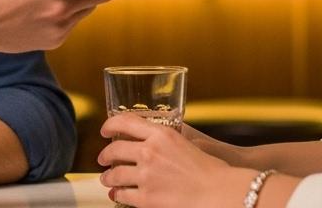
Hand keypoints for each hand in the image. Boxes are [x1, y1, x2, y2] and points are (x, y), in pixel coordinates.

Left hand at [98, 114, 253, 206]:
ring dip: (107, 177)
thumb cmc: (211, 170)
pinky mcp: (146, 198)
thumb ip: (169, 140)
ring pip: (114, 174)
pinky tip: (116, 194)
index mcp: (162, 134)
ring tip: (107, 179)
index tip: (106, 130)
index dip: (110, 125)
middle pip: (115, 150)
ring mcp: (146, 176)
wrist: (218, 192)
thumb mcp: (189, 142)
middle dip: (105, 155)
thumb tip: (155, 141)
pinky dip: (116, 194)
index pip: (125, 122)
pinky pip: (123, 195)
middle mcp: (150, 152)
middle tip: (103, 158)